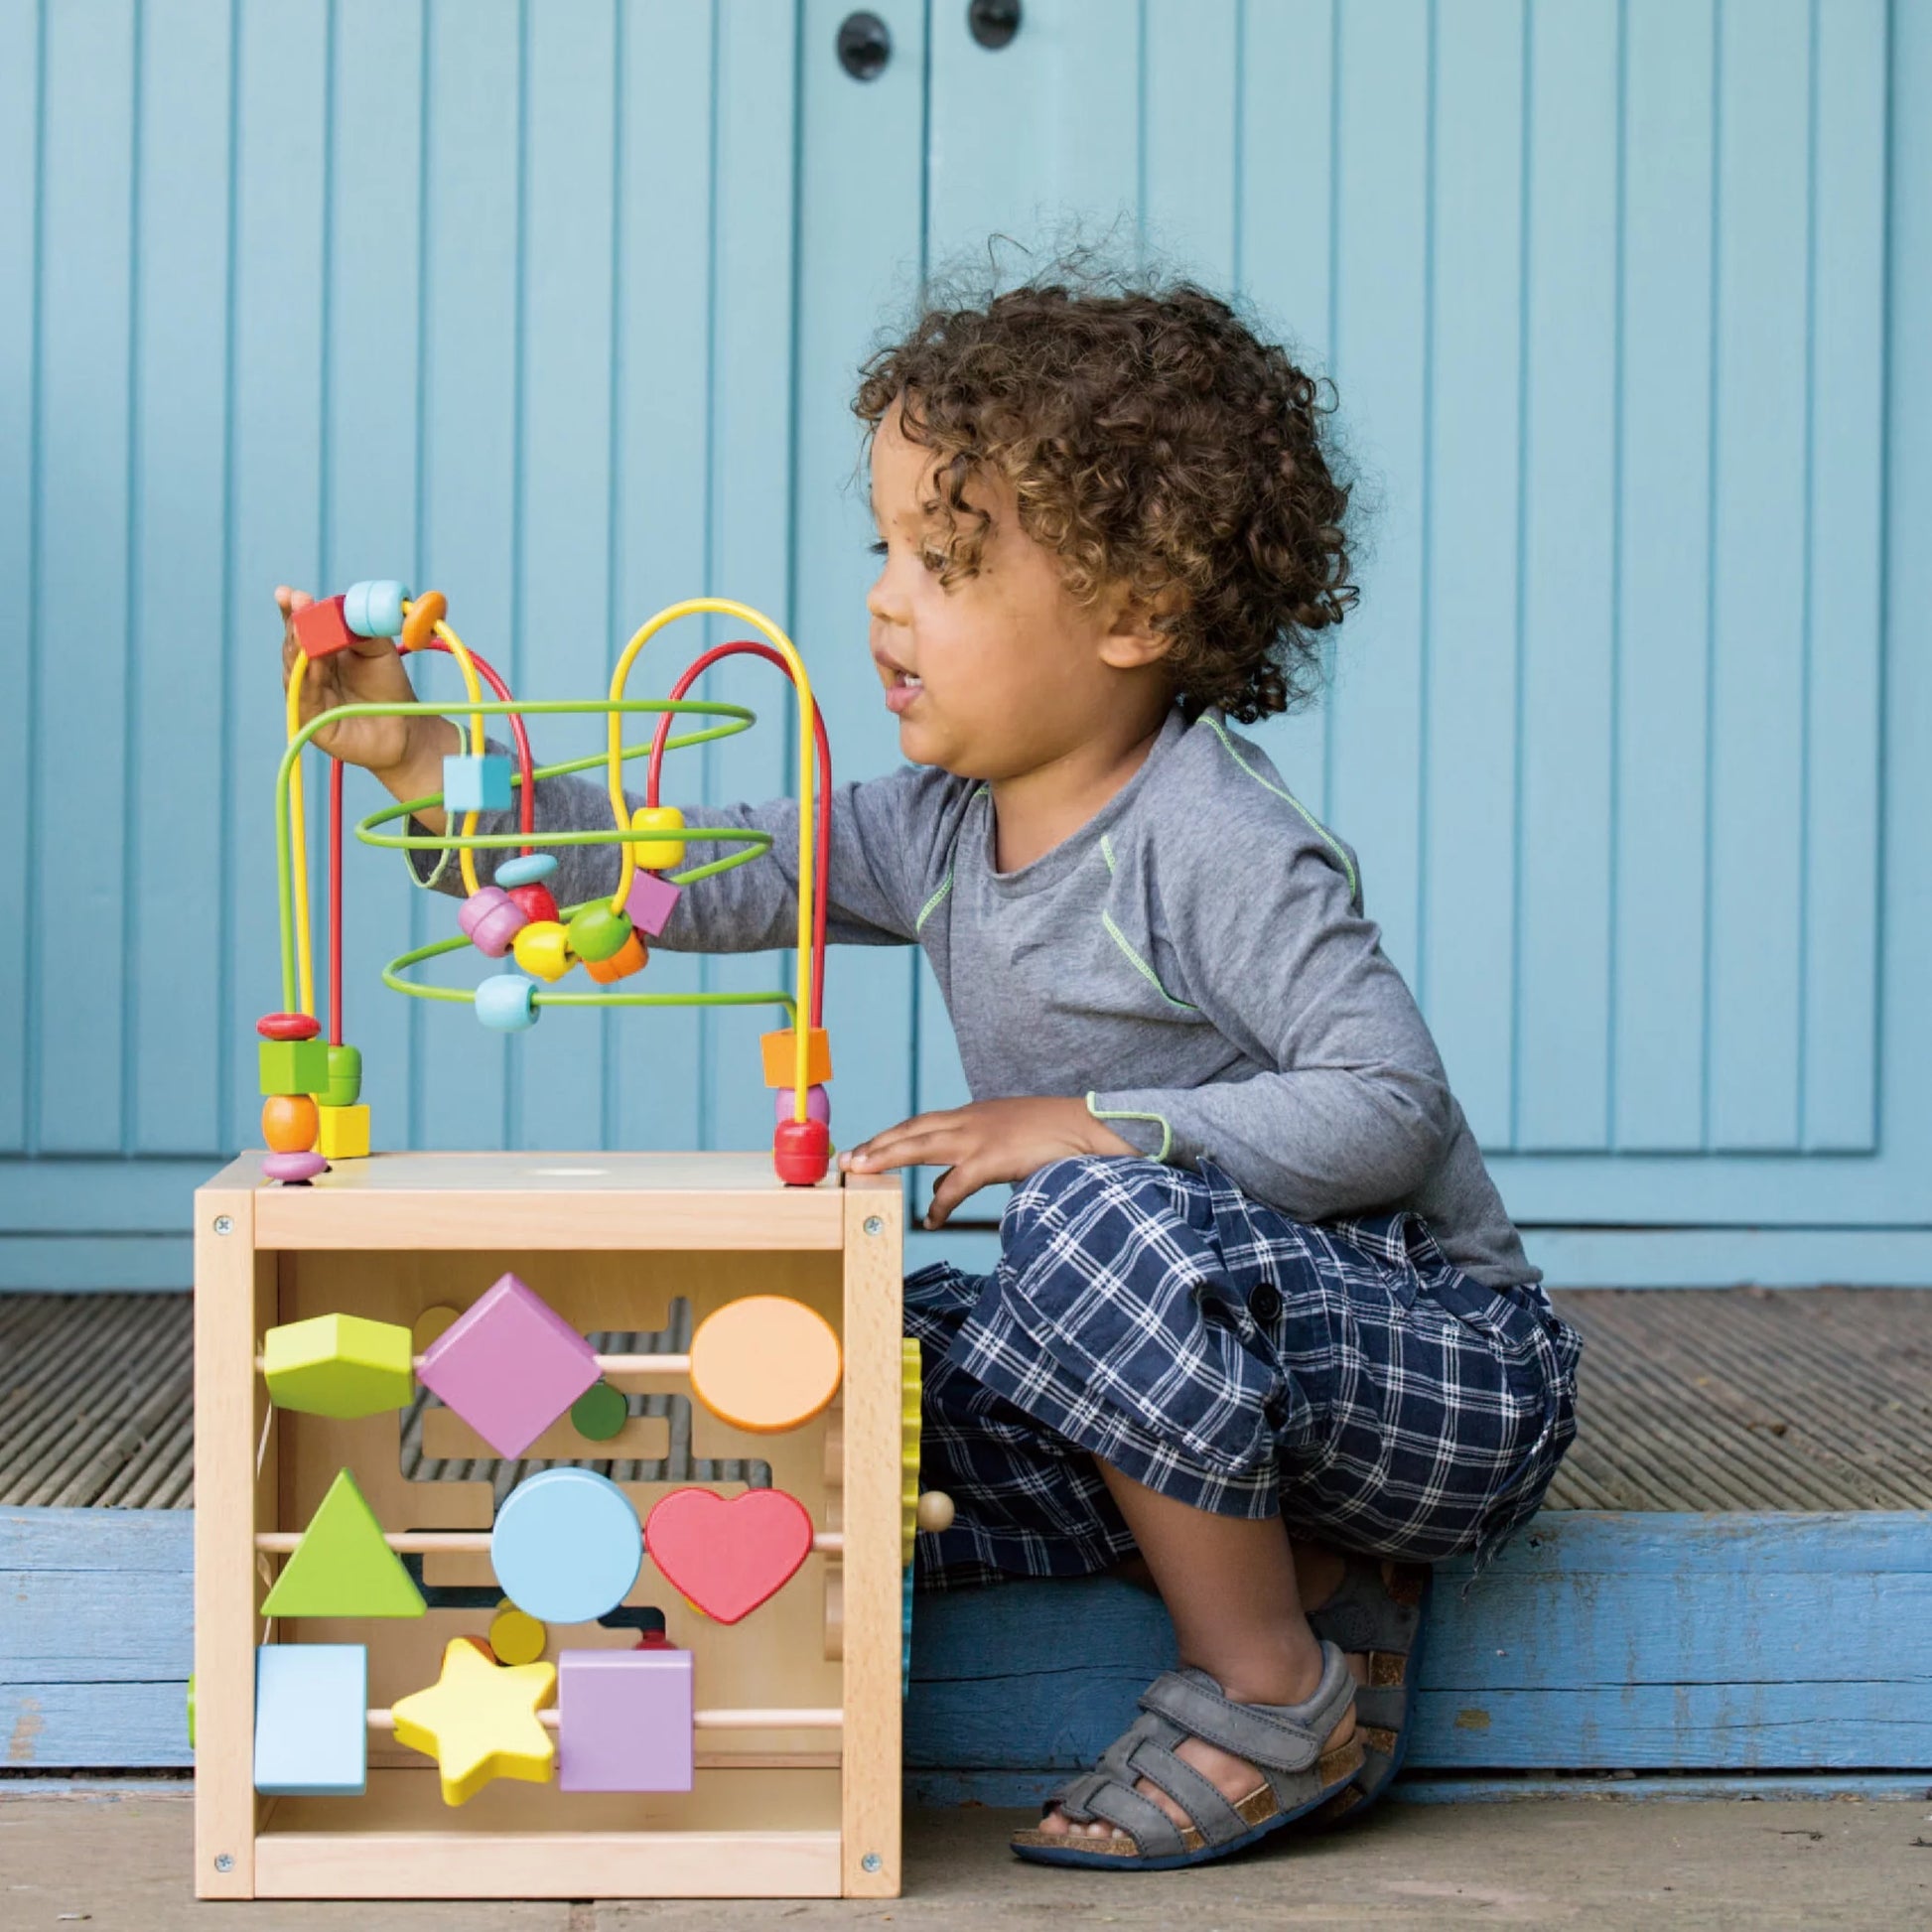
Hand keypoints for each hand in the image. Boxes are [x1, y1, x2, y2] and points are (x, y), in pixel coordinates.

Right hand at [276, 585, 454, 786]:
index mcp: (322, 653)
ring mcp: (307, 697)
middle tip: (299, 602)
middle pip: (293, 646)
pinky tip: (313, 659)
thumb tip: (339, 613)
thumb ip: (360, 630)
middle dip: (295, 623)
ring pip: (295, 670)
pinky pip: (305, 696)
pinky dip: (308, 677)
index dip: (293, 611)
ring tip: (302, 627)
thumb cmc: (390, 689)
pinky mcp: (311, 722)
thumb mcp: (377, 650)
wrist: (407, 730)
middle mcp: (309, 674)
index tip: (290, 593)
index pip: (301, 628)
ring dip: (298, 647)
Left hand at [838, 1097, 1139, 1228]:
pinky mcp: (993, 1157)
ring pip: (918, 1144)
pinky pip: (955, 1183)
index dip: (891, 1136)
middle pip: (910, 1129)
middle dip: (875, 1143)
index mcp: (974, 1114)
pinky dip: (938, 1202)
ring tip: (859, 1172)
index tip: (866, 1148)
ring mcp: (980, 1136)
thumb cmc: (1057, 1138)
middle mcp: (970, 1119)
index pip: (921, 1123)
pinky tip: (930, 1219)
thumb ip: (975, 1162)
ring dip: (886, 1157)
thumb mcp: (1009, 1145)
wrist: (1093, 1126)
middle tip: (845, 1159)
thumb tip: (945, 1187)